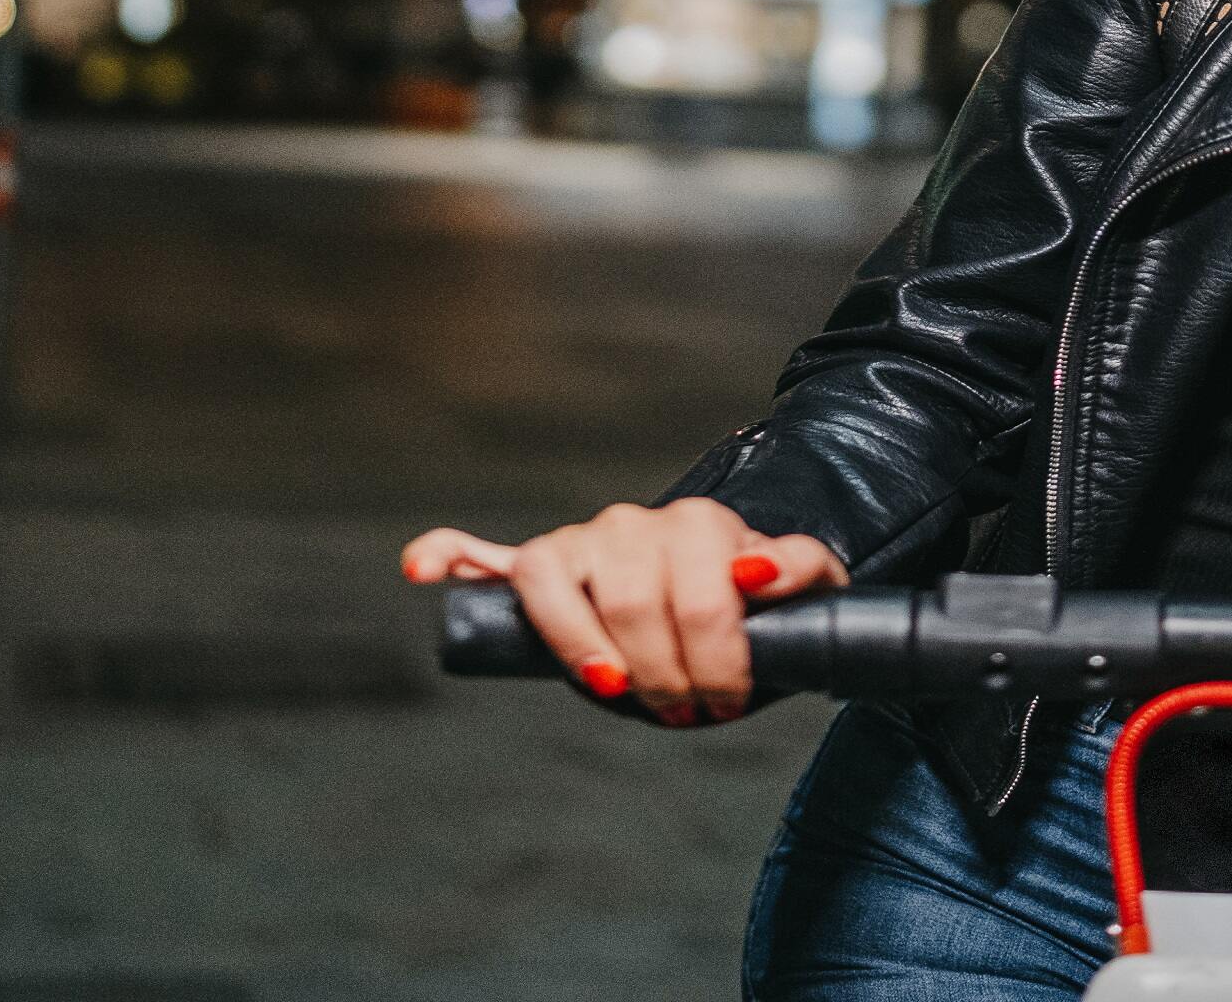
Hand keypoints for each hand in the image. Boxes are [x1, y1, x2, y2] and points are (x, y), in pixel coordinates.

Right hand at [401, 499, 844, 724]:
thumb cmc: (760, 605)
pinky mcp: (538, 568)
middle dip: (662, 670)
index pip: (700, 594)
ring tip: (616, 686)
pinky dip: (448, 553)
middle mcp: (631, 524)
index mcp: (697, 523)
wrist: (727, 592)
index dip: (715, 660)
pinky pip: (480, 552)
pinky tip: (424, 568)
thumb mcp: (807, 588)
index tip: (725, 701)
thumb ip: (802, 569)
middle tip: (685, 708)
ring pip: (555, 581)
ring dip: (584, 646)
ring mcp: (580, 544)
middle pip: (632, 599)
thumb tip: (754, 571)